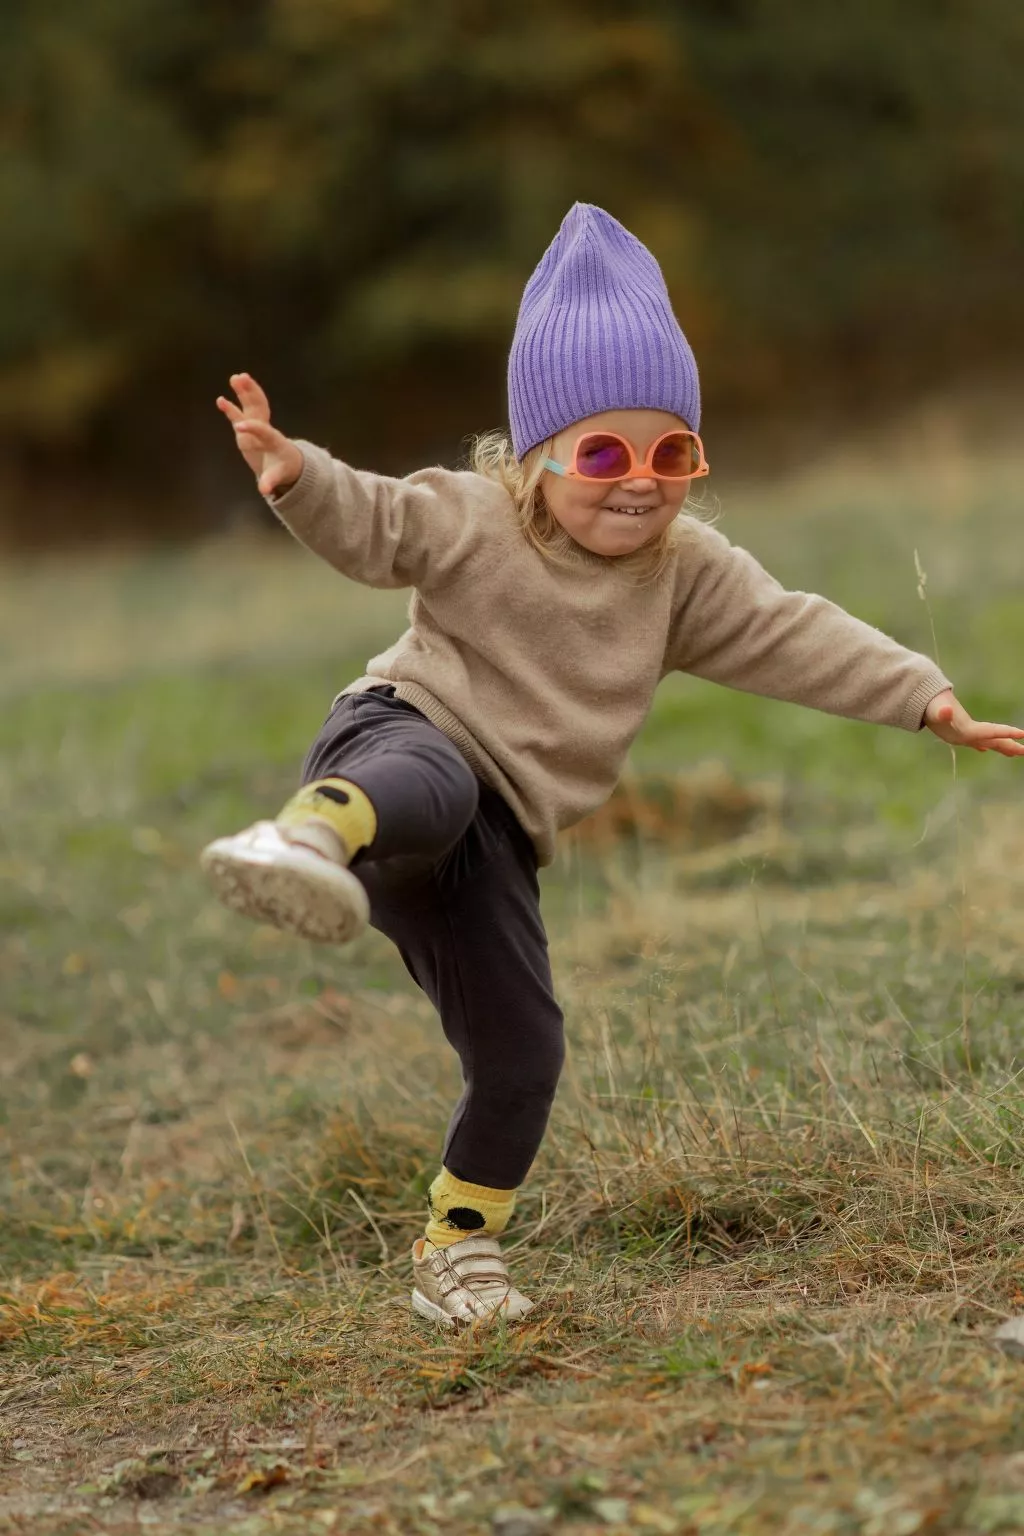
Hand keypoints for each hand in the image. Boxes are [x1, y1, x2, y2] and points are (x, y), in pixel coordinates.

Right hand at [216, 372, 303, 497]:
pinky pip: (240, 414)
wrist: (286, 462)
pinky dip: (231, 407)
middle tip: (242, 380)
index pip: (263, 430)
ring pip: (251, 404)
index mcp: (273, 439)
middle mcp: (265, 428)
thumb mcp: (278, 476)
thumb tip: (265, 491)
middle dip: (251, 394)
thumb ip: (271, 481)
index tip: (240, 426)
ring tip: (236, 377)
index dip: (253, 428)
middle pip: (259, 407)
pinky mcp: (249, 426)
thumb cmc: (283, 468)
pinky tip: (219, 400)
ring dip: (244, 390)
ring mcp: (257, 425)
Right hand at [924, 689, 1023, 756]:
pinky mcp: (959, 733)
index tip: (1023, 733)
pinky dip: (986, 743)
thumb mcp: (935, 708)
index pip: (988, 733)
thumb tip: (946, 712)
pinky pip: (977, 741)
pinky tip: (986, 749)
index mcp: (964, 732)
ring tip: (1016, 751)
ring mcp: (962, 737)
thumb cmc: (929, 706)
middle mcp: (965, 737)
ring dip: (1002, 746)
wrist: (918, 707)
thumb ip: (941, 712)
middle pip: (992, 742)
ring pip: (987, 743)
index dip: (1005, 732)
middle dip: (1009, 746)